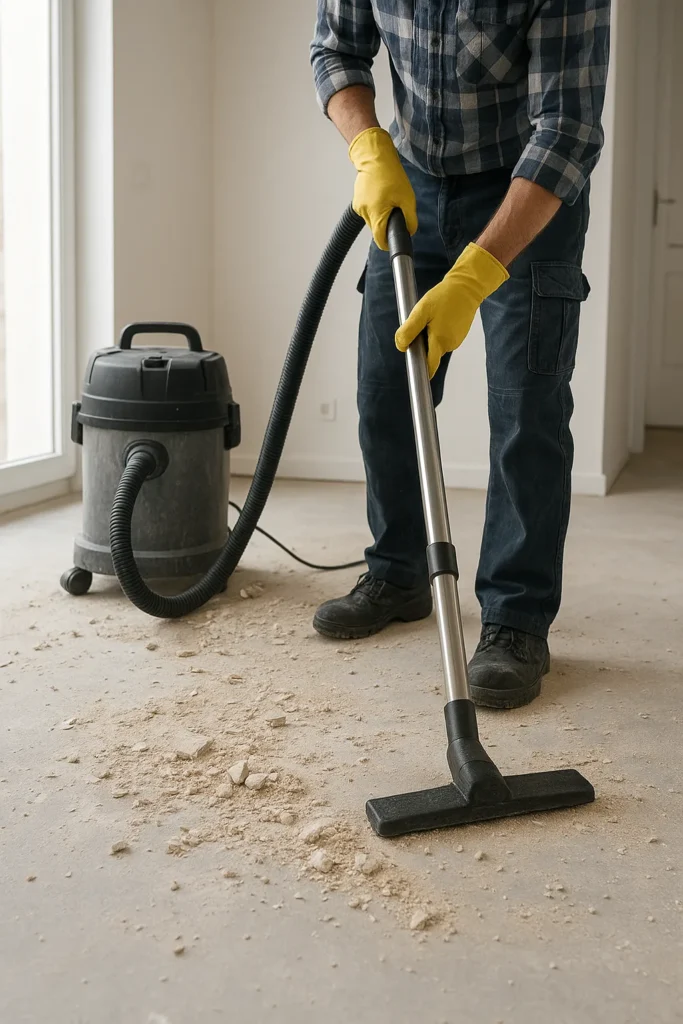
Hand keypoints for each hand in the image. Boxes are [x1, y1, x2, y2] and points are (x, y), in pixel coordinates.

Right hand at [349, 127, 417, 250]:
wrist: (375, 157)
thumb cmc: (391, 175)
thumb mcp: (407, 198)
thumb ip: (410, 219)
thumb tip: (410, 231)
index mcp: (376, 214)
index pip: (380, 240)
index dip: (389, 243)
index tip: (396, 241)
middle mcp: (364, 213)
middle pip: (376, 230)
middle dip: (387, 225)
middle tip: (396, 210)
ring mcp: (359, 206)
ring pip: (372, 220)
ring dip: (381, 215)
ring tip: (388, 199)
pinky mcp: (357, 201)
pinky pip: (368, 211)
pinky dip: (376, 208)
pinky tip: (381, 195)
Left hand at [395, 243, 508, 377]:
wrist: (467, 287)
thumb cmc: (444, 297)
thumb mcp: (421, 311)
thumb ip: (409, 330)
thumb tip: (401, 346)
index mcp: (440, 341)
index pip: (430, 367)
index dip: (421, 372)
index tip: (416, 376)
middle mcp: (449, 345)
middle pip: (430, 353)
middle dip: (422, 344)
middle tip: (422, 323)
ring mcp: (456, 340)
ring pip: (436, 344)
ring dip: (430, 335)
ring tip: (434, 316)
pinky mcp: (459, 334)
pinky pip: (443, 337)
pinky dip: (438, 330)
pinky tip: (441, 316)